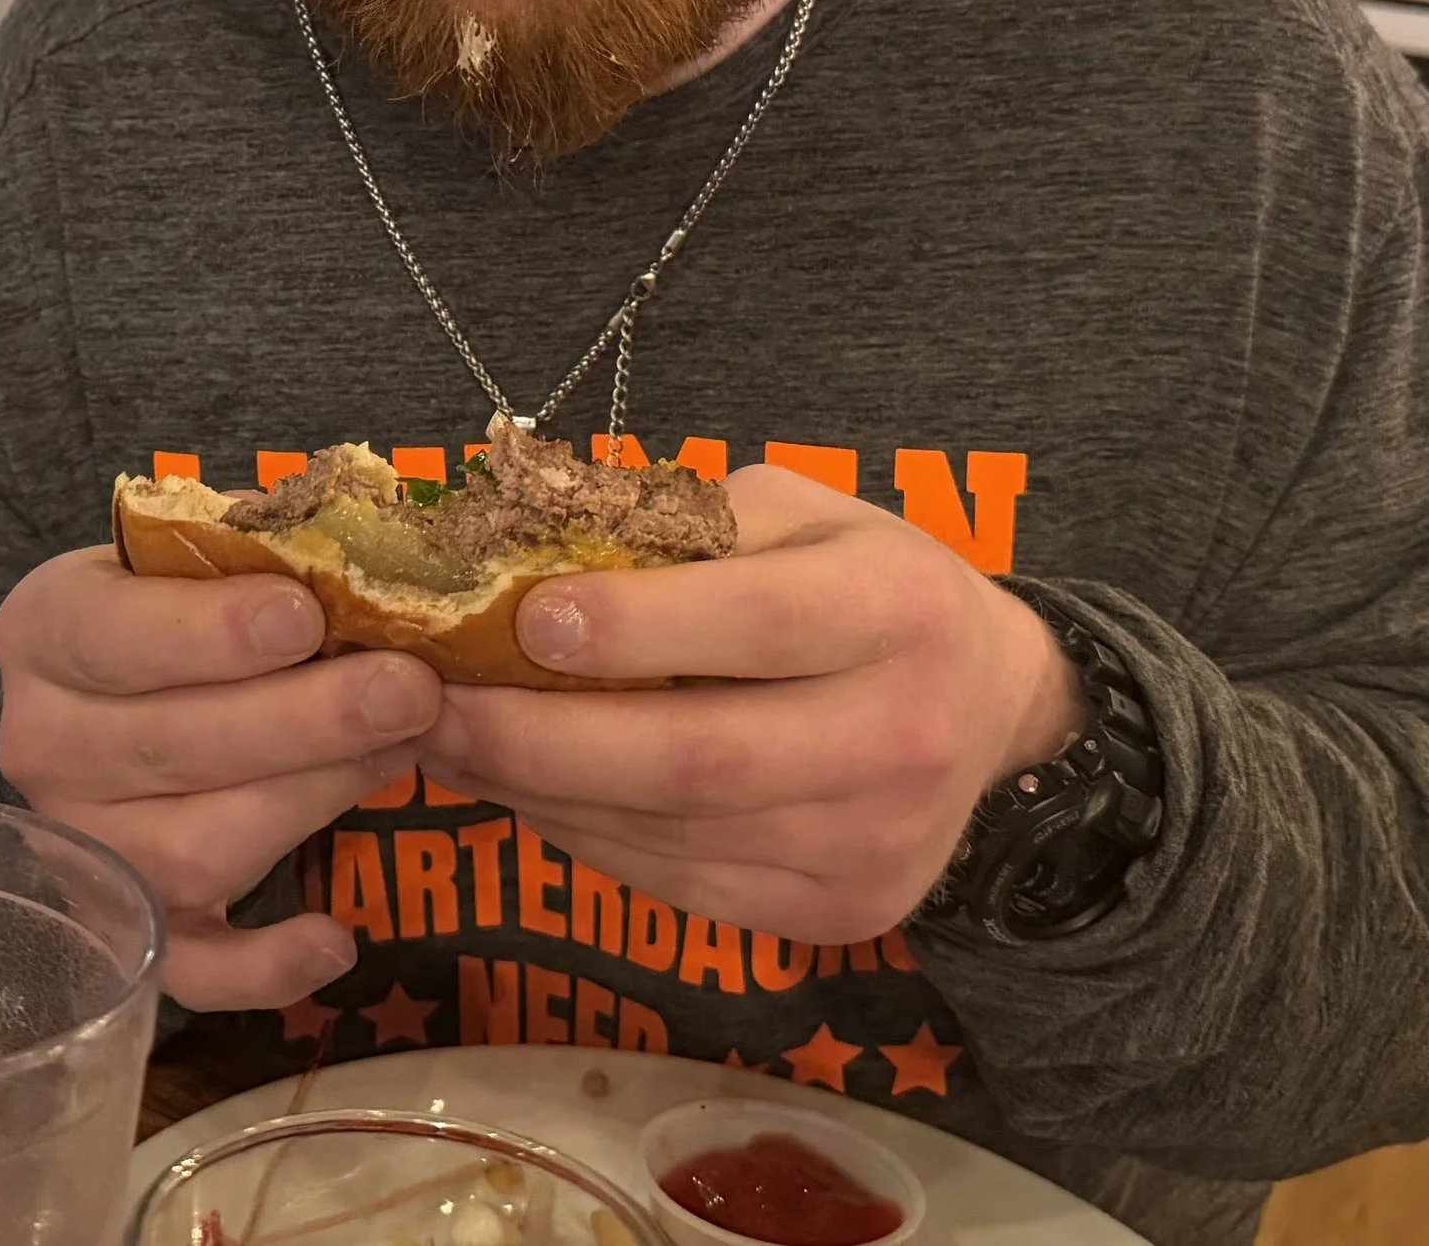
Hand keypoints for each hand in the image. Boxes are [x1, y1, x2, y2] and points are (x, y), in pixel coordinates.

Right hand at [0, 548, 443, 1010]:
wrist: (110, 685)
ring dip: (311, 803)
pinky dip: (263, 970)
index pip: (116, 635)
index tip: (304, 617)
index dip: (210, 631)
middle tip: (408, 689)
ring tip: (401, 752)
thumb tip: (365, 553)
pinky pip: (189, 970)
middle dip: (303, 720)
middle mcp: (43, 745)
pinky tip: (335, 940)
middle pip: (171, 747)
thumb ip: (256, 551)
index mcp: (45, 629)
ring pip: (193, 848)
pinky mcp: (130, 927)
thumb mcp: (191, 550)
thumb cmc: (178, 597)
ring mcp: (83, 846)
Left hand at [415, 466, 1082, 942]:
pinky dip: (586, 837)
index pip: (757, 624)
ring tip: (450, 745)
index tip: (521, 616)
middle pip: (698, 757)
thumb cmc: (869, 581)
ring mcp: (872, 844)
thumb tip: (520, 552)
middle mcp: (900, 735)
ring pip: (672, 834)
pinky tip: (524, 790)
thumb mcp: (802, 513)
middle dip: (545, 737)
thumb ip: (685, 531)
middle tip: (435, 704)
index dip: (633, 628)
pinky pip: (680, 884)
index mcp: (898, 607)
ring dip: (540, 793)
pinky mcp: (837, 915)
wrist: (994, 704)